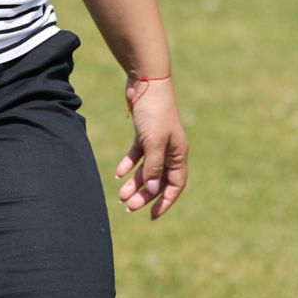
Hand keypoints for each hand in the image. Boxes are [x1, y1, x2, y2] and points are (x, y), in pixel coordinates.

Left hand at [115, 75, 187, 218]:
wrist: (146, 81)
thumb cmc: (154, 111)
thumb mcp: (153, 141)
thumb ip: (154, 166)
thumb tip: (155, 189)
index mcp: (179, 153)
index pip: (175, 184)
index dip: (165, 201)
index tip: (151, 215)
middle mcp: (170, 149)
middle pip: (159, 179)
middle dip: (145, 194)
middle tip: (128, 207)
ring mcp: (157, 140)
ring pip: (147, 168)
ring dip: (135, 182)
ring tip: (120, 195)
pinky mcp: (144, 132)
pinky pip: (138, 154)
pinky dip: (129, 164)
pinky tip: (119, 174)